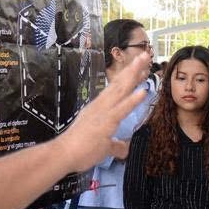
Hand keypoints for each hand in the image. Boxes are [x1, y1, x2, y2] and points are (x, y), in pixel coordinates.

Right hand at [55, 55, 147, 171]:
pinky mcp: (106, 122)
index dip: (128, 77)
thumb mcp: (102, 147)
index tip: (139, 66)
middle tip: (145, 54)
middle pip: (120, 83)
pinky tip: (143, 91)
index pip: (116, 89)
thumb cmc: (79, 150)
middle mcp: (101, 105)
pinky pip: (122, 109)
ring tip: (144, 60)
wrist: (63, 154)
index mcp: (100, 108)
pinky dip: (133, 100)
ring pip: (121, 89)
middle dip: (133, 68)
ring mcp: (104, 112)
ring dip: (134, 74)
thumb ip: (114, 146)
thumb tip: (123, 148)